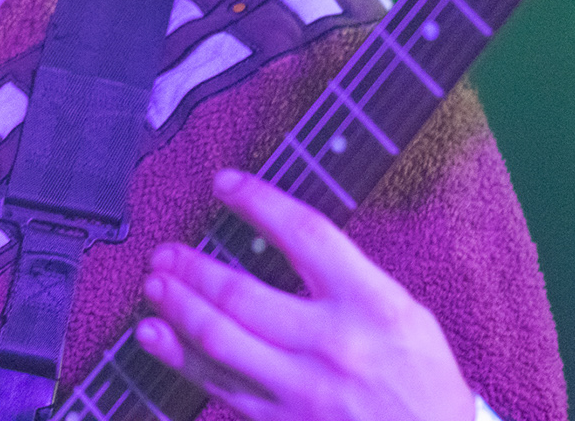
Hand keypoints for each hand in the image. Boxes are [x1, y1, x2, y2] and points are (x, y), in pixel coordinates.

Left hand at [135, 168, 473, 420]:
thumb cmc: (421, 382)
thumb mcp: (406, 316)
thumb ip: (348, 280)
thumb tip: (283, 239)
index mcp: (373, 305)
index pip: (305, 234)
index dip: (258, 202)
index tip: (224, 184)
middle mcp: (334, 344)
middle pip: (241, 293)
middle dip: (192, 267)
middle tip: (166, 251)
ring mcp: (304, 389)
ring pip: (218, 339)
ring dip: (177, 306)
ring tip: (155, 283)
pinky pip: (217, 385)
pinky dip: (177, 358)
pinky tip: (153, 335)